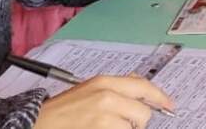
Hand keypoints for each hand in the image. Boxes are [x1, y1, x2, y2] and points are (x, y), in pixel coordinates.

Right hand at [35, 74, 173, 128]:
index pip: (143, 87)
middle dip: (138, 122)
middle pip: (142, 113)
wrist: (35, 123)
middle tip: (125, 124)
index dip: (160, 97)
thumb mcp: (90, 89)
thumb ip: (116, 86)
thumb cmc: (62, 110)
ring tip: (107, 128)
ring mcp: (102, 117)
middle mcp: (107, 96)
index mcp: (105, 82)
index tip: (170, 106)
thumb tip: (139, 84)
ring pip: (132, 128)